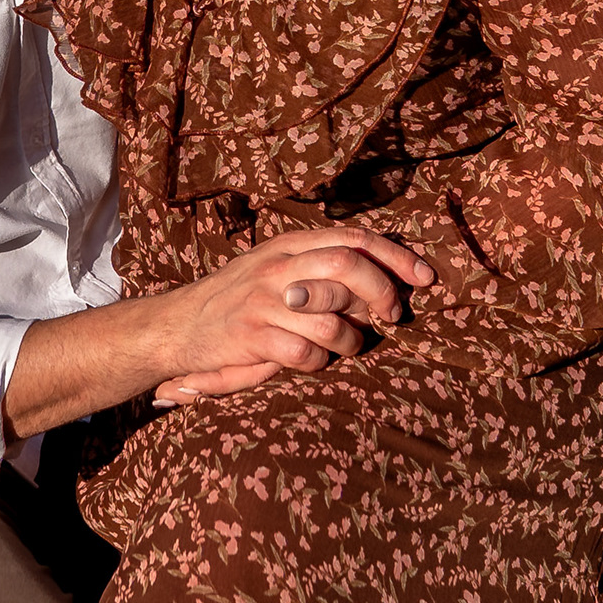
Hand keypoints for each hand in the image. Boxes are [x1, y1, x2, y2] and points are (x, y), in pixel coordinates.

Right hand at [152, 227, 432, 399]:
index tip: (425, 277)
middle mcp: (277, 267)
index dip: (396, 257)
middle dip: (382, 292)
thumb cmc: (240, 300)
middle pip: (348, 266)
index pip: (354, 239)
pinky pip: (305, 354)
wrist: (178, 325)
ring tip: (345, 346)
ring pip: (332, 320)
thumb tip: (387, 279)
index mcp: (289, 245)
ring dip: (351, 340)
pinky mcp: (250, 336)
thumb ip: (322, 267)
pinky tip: (310, 361)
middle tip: (391, 315)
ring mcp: (262, 301)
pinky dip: (318, 363)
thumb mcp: (278, 268)